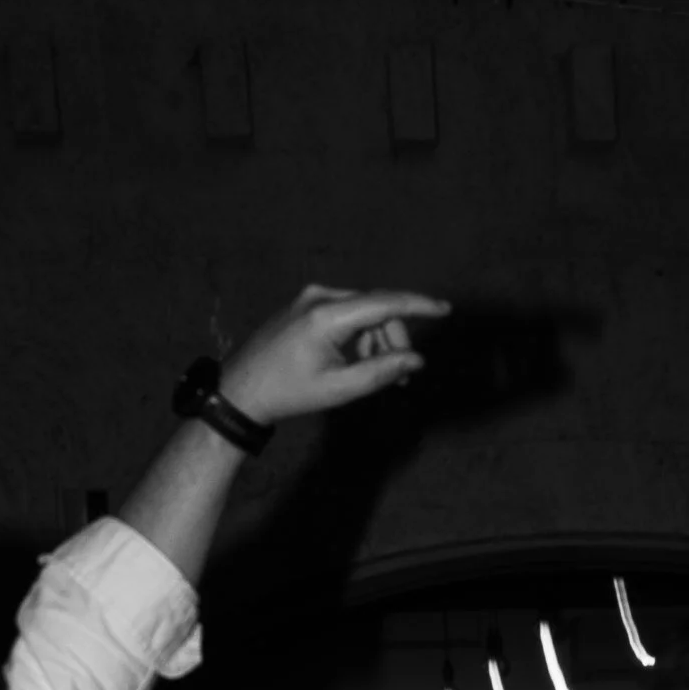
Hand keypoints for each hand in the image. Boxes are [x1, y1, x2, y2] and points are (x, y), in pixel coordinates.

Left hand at [215, 284, 448, 429]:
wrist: (243, 389)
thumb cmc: (289, 392)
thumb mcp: (339, 389)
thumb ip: (381, 372)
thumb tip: (416, 361)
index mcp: (327, 316)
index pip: (384, 302)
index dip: (418, 306)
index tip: (445, 309)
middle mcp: (320, 297)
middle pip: (376, 308)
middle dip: (395, 339)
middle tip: (404, 376)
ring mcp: (312, 298)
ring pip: (364, 312)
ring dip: (378, 341)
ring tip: (381, 375)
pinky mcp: (307, 305)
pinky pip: (347, 314)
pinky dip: (360, 337)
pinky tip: (359, 363)